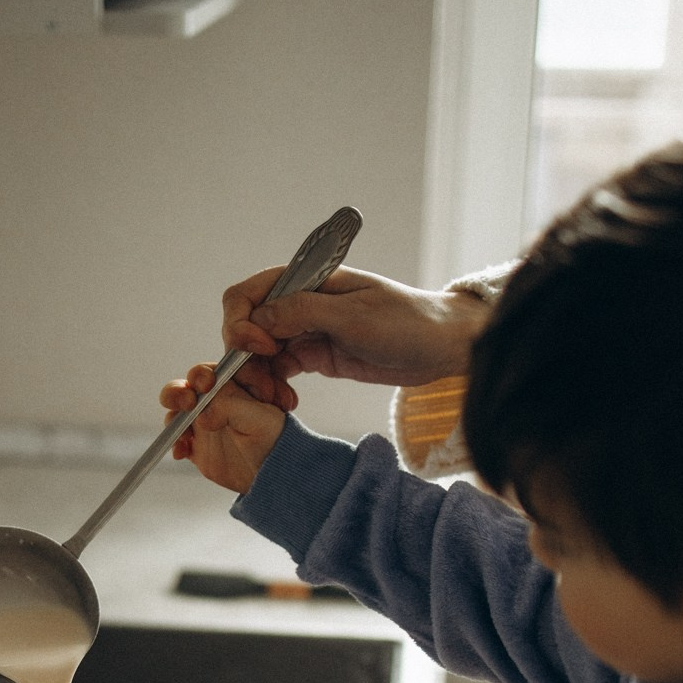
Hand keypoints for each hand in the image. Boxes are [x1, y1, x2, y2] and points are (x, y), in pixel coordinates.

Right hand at [160, 360, 287, 493]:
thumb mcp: (259, 417)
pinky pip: (177, 438)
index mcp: (234, 385)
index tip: (206, 384)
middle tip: (187, 402)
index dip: (203, 374)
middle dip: (179, 391)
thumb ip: (230, 406)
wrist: (274, 473)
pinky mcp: (197, 444)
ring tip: (182, 431)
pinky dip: (175, 443)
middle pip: (187, 387)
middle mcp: (216, 400)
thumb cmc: (275, 440)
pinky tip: (181, 452)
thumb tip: (202, 414)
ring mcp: (204, 422)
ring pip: (177, 410)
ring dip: (173, 416)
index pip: (211, 371)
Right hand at [221, 267, 488, 391]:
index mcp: (306, 281)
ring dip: (258, 377)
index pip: (249, 295)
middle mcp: (300, 303)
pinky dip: (274, 385)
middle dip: (245, 358)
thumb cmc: (406, 321)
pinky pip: (279, 370)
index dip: (241, 323)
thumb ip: (302, 313)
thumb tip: (256, 318)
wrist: (440, 347)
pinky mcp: (316, 356)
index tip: (259, 349)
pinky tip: (286, 401)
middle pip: (247, 327)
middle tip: (263, 388)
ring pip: (259, 353)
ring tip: (276, 399)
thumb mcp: (353, 316)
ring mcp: (306, 331)